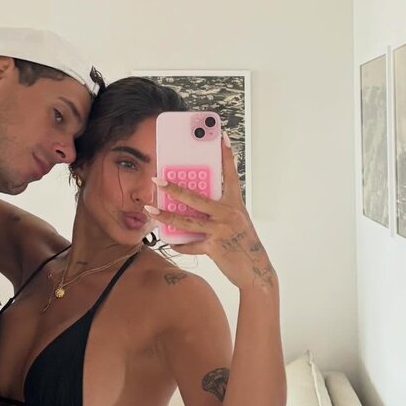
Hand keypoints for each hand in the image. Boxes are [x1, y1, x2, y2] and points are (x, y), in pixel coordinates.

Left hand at [146, 136, 276, 292]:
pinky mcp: (215, 248)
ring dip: (166, 215)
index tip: (220, 136)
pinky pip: (191, 245)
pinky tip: (171, 242)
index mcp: (235, 204)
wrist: (256, 270)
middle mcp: (229, 214)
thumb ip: (219, 212)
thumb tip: (193, 208)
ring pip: (187, 221)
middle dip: (175, 188)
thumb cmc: (244, 245)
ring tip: (150, 209)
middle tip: (158, 180)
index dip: (226, 155)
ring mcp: (221, 230)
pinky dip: (180, 245)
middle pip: (196, 198)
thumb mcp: (236, 222)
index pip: (230, 174)